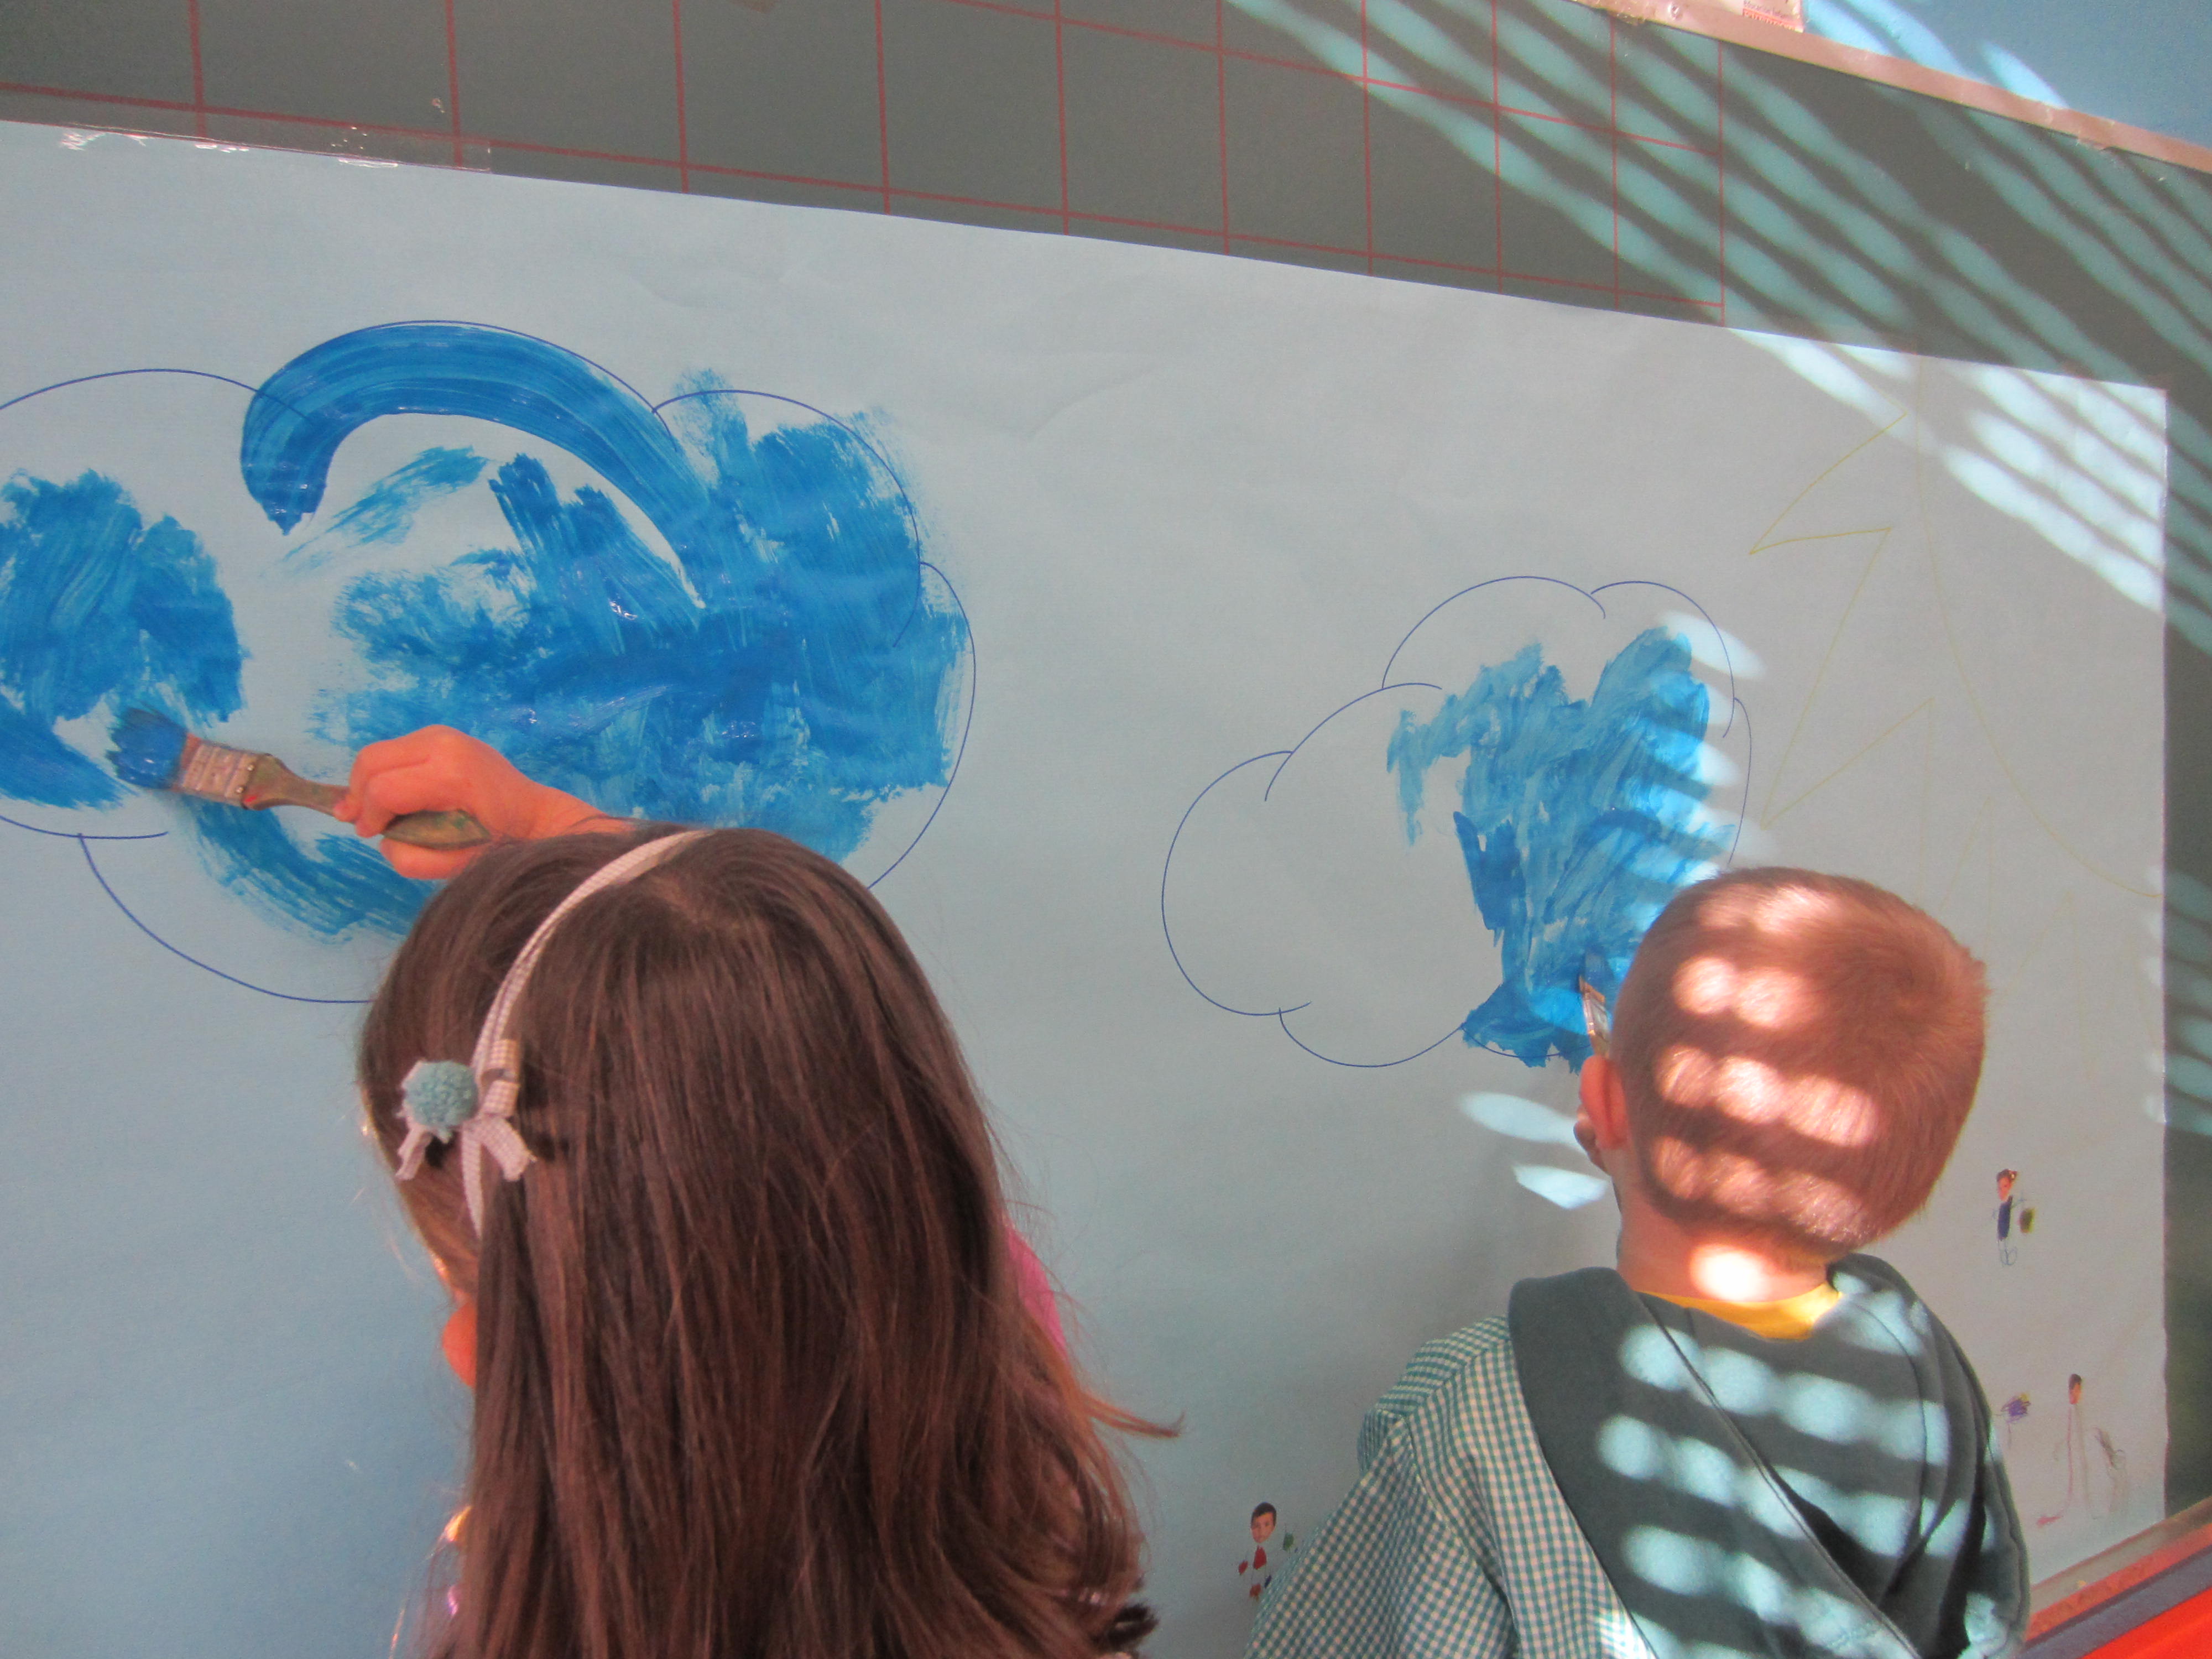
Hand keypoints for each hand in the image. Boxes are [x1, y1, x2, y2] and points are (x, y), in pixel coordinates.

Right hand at [335, 726, 614, 878]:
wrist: (532, 813)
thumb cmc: (499, 841)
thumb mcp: (458, 863)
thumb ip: (414, 859)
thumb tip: (383, 839)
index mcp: (451, 774)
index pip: (384, 790)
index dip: (368, 816)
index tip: (370, 834)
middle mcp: (443, 744)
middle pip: (371, 761)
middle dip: (358, 794)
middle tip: (359, 822)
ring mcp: (440, 734)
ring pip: (377, 753)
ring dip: (368, 782)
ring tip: (374, 812)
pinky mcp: (438, 734)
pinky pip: (394, 750)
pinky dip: (384, 772)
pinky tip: (394, 796)